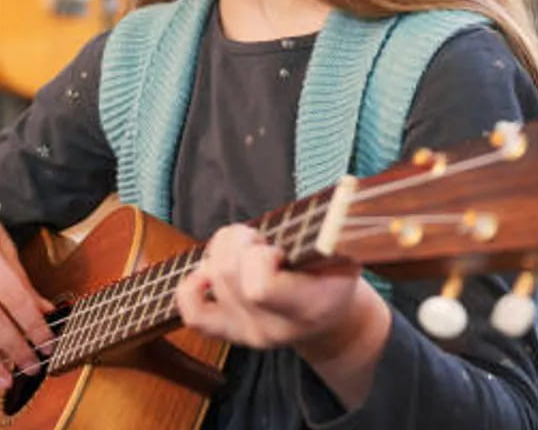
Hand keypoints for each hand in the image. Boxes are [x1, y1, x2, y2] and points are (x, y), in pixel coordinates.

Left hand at [175, 223, 390, 407]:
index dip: (259, 256)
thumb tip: (334, 205)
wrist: (328, 317)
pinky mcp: (228, 332)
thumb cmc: (334, 272)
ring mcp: (247, 332)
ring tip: (247, 247)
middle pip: (227, 273)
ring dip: (222, 250)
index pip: (258, 288)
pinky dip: (192, 284)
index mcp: (308, 307)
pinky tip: (209, 269)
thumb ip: (331, 234)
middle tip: (262, 239)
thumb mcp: (345, 251)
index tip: (277, 247)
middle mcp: (274, 327)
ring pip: (210, 278)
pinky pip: (194, 313)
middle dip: (239, 241)